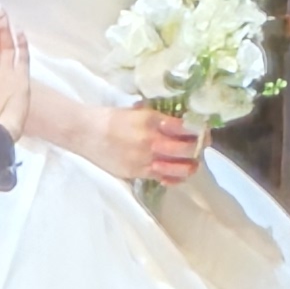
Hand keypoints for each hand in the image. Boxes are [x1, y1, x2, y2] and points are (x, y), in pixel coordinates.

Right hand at [84, 105, 204, 187]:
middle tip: (203, 144)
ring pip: (179, 167)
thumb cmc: (112, 118)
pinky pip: (163, 178)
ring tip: (193, 161)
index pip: (184, 127)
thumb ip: (159, 117)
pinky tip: (179, 173)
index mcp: (151, 120)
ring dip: (190, 165)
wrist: (86, 133)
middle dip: (199, 147)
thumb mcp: (138, 110)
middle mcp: (150, 141)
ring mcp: (144, 159)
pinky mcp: (137, 172)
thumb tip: (180, 121)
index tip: (203, 129)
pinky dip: (174, 177)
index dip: (198, 129)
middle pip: (186, 148)